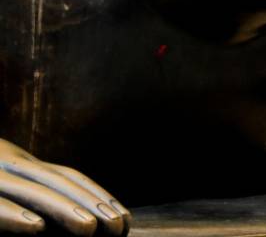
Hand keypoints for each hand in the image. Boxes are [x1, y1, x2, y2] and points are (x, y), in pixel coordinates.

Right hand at [0, 140, 128, 235]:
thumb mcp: (14, 191)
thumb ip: (41, 198)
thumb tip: (74, 223)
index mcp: (19, 167)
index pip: (66, 178)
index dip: (96, 195)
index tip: (125, 218)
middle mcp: (7, 165)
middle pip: (56, 182)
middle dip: (90, 203)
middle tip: (118, 227)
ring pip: (30, 190)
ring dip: (63, 208)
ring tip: (90, 229)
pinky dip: (12, 215)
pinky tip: (37, 227)